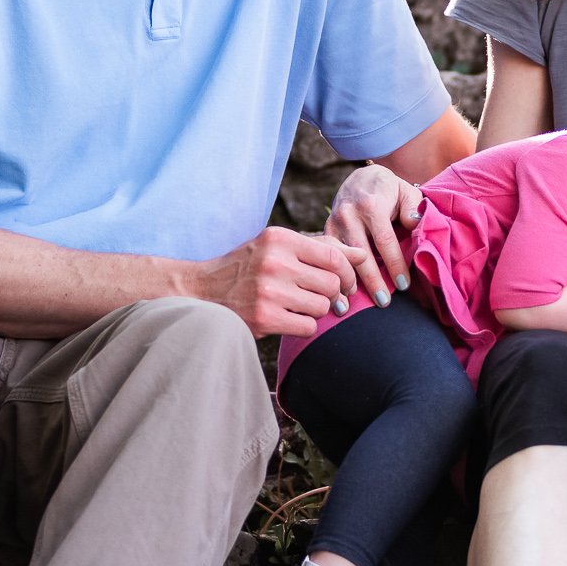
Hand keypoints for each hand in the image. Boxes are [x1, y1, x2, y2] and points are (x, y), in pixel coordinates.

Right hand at [195, 229, 367, 336]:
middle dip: (333, 294)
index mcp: (280, 238)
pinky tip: (288, 318)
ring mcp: (269, 291)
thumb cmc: (249, 266)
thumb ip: (320, 248)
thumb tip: (362, 254)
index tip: (347, 284)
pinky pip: (308, 326)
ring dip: (317, 311)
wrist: (203, 292)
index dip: (349, 273)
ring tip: (299, 306)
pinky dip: (303, 325)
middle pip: (332, 283)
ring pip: (322, 306)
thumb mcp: (277, 246)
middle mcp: (275, 262)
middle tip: (322, 297)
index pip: (334, 256)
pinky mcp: (265, 318)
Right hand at [325, 164, 422, 307]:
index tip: (404, 285)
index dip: (394, 264)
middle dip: (372, 280)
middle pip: (361, 254)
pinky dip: (333, 275)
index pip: (385, 240)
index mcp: (371, 205)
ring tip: (356, 306)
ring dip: (349, 282)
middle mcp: (349, 214)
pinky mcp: (325, 230)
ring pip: (341, 258)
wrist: (360, 178)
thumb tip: (415, 224)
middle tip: (384, 302)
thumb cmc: (388, 190)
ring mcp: (334, 222)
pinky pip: (328, 257)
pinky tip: (339, 295)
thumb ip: (413, 208)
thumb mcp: (405, 191)